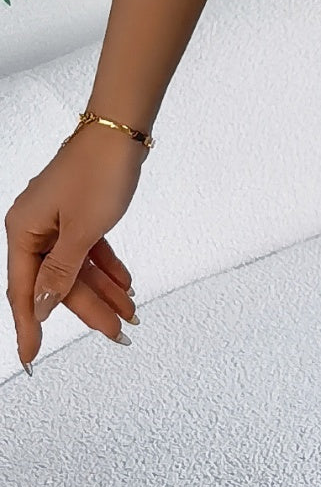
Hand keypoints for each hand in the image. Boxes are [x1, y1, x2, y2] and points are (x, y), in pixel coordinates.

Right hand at [5, 123, 143, 371]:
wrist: (122, 127)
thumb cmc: (100, 170)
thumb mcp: (83, 230)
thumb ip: (61, 272)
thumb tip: (39, 306)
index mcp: (24, 230)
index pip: (24, 290)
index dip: (29, 326)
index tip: (30, 359)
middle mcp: (35, 225)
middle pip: (57, 280)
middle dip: (90, 307)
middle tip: (116, 333)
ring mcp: (57, 217)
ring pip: (77, 265)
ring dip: (104, 289)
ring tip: (130, 313)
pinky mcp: (78, 210)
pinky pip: (88, 247)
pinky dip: (106, 265)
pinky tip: (125, 283)